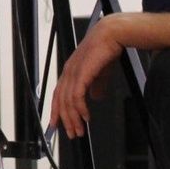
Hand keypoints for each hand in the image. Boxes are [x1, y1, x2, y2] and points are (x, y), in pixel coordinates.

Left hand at [49, 18, 123, 138]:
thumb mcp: (100, 73)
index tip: (57, 124)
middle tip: (71, 133)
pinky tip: (86, 117)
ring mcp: (73, 72)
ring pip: (68, 101)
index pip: (59, 94)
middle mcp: (68, 72)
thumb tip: (96, 98)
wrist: (112, 35)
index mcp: (70, 72)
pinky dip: (80, 109)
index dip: (57, 110)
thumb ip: (96, 86)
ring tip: (80, 129)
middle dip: (65, 119)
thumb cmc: (106, 50)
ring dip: (73, 118)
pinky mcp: (81, 73)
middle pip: (60, 101)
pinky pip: (76, 96)